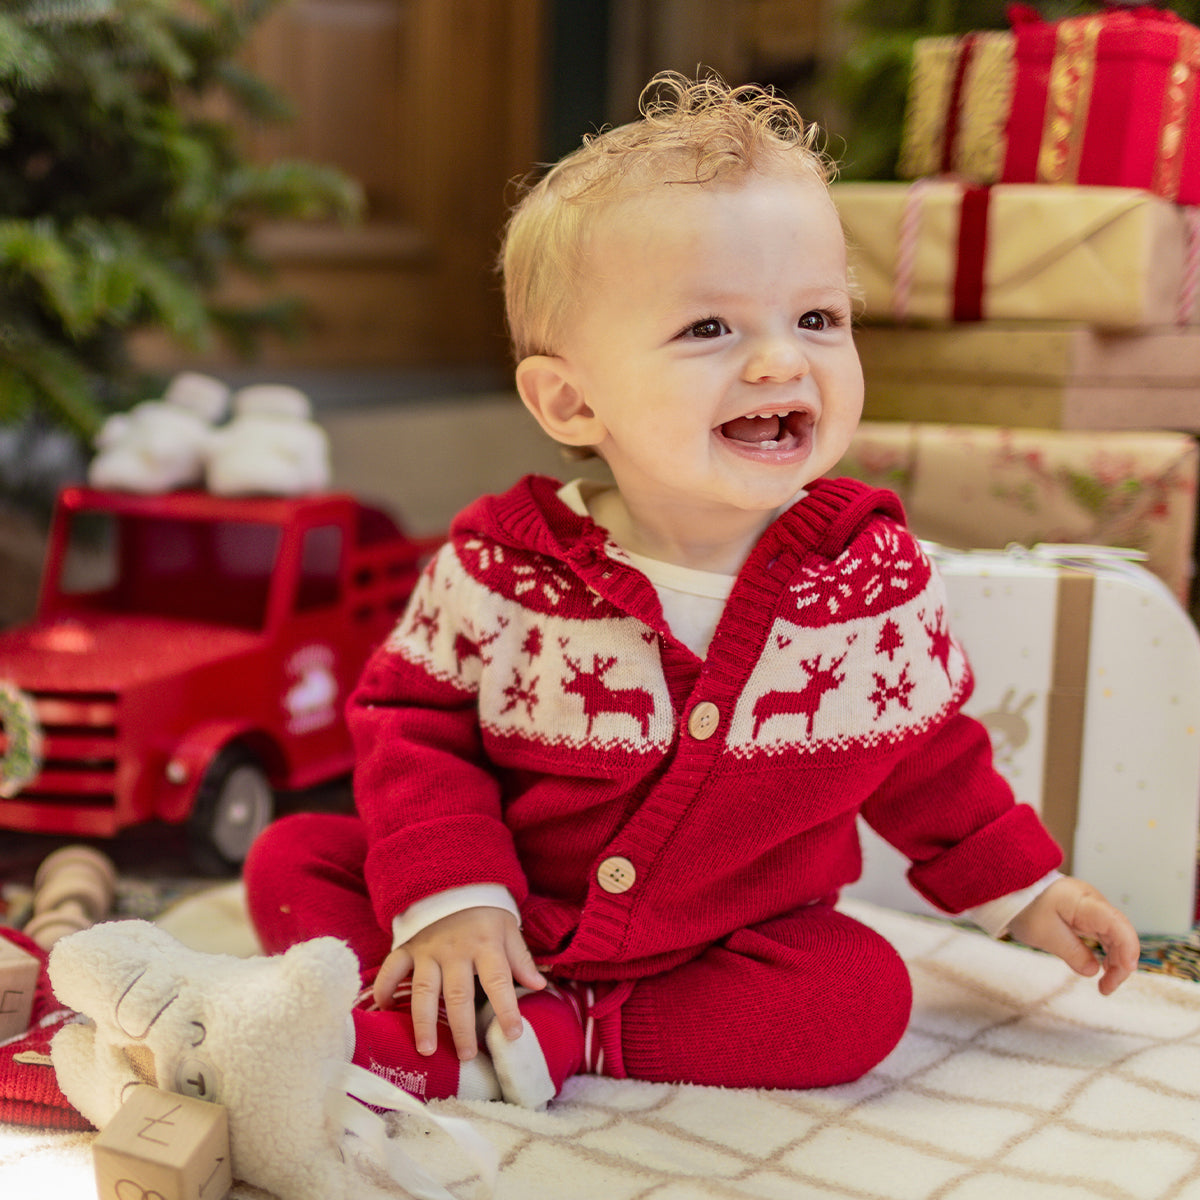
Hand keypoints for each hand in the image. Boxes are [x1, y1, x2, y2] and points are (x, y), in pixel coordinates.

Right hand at [372, 906, 545, 1060]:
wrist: (454, 881)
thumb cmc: (485, 912)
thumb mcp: (508, 929)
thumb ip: (520, 959)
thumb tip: (539, 986)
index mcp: (485, 945)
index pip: (499, 980)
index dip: (507, 1008)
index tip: (514, 1035)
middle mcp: (456, 950)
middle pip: (458, 994)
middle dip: (461, 1027)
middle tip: (466, 1056)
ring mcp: (428, 949)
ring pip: (425, 989)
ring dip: (424, 1021)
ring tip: (426, 1050)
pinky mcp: (408, 947)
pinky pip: (392, 969)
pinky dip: (385, 988)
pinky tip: (384, 1010)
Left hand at [1007, 877, 1139, 994]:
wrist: (1011, 889)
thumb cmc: (1025, 907)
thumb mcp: (1045, 934)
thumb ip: (1072, 953)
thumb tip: (1093, 970)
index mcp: (1085, 903)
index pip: (1116, 924)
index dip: (1128, 947)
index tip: (1126, 969)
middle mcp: (1093, 903)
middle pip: (1119, 933)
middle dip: (1120, 963)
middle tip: (1106, 988)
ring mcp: (1090, 907)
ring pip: (1114, 936)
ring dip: (1114, 960)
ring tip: (1105, 985)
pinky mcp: (1085, 913)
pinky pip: (1103, 934)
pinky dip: (1106, 951)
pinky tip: (1103, 968)